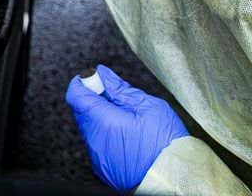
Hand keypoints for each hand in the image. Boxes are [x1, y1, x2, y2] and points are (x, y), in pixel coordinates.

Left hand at [66, 65, 188, 192]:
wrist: (175, 176)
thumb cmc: (166, 143)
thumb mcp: (148, 106)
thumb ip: (120, 88)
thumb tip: (103, 75)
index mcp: (104, 121)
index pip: (76, 96)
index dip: (82, 82)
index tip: (93, 78)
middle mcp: (95, 141)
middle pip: (81, 111)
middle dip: (94, 99)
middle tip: (115, 96)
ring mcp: (98, 157)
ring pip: (89, 128)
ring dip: (100, 118)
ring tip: (126, 118)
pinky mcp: (104, 169)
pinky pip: (97, 145)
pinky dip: (106, 136)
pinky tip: (126, 135)